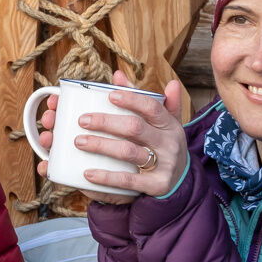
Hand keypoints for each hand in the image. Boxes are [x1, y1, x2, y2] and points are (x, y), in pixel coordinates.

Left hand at [37, 71, 187, 204]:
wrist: (182, 181)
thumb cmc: (163, 145)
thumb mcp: (161, 122)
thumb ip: (140, 98)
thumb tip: (118, 75)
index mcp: (169, 124)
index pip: (151, 107)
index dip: (131, 99)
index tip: (109, 95)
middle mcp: (169, 143)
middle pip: (135, 127)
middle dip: (106, 122)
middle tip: (83, 120)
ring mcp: (164, 165)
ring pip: (128, 152)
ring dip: (101, 146)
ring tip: (79, 141)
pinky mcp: (155, 186)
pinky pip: (127, 180)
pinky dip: (106, 176)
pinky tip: (87, 172)